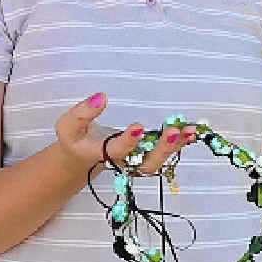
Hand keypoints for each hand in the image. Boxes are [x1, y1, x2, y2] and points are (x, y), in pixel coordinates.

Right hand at [53, 92, 195, 174]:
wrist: (83, 156)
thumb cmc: (77, 139)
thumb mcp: (68, 127)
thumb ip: (81, 113)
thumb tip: (101, 97)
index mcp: (102, 155)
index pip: (116, 151)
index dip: (128, 141)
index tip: (138, 126)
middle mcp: (123, 163)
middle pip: (146, 165)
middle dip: (161, 150)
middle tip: (173, 131)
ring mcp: (137, 161)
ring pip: (160, 161)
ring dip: (176, 147)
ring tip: (189, 130)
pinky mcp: (147, 155)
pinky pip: (166, 152)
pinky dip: (181, 142)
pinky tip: (192, 130)